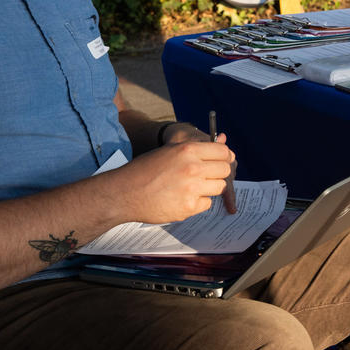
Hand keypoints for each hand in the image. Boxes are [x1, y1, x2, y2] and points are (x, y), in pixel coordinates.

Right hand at [119, 138, 236, 223]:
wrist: (124, 192)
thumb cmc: (146, 169)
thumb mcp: (170, 151)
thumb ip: (197, 149)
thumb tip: (223, 141)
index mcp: (188, 149)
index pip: (223, 152)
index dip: (224, 157)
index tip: (221, 162)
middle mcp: (193, 168)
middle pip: (225, 170)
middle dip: (217, 173)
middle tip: (205, 177)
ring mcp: (192, 189)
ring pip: (219, 188)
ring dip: (209, 188)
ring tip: (191, 188)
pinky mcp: (189, 207)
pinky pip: (206, 204)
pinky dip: (198, 203)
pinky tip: (182, 199)